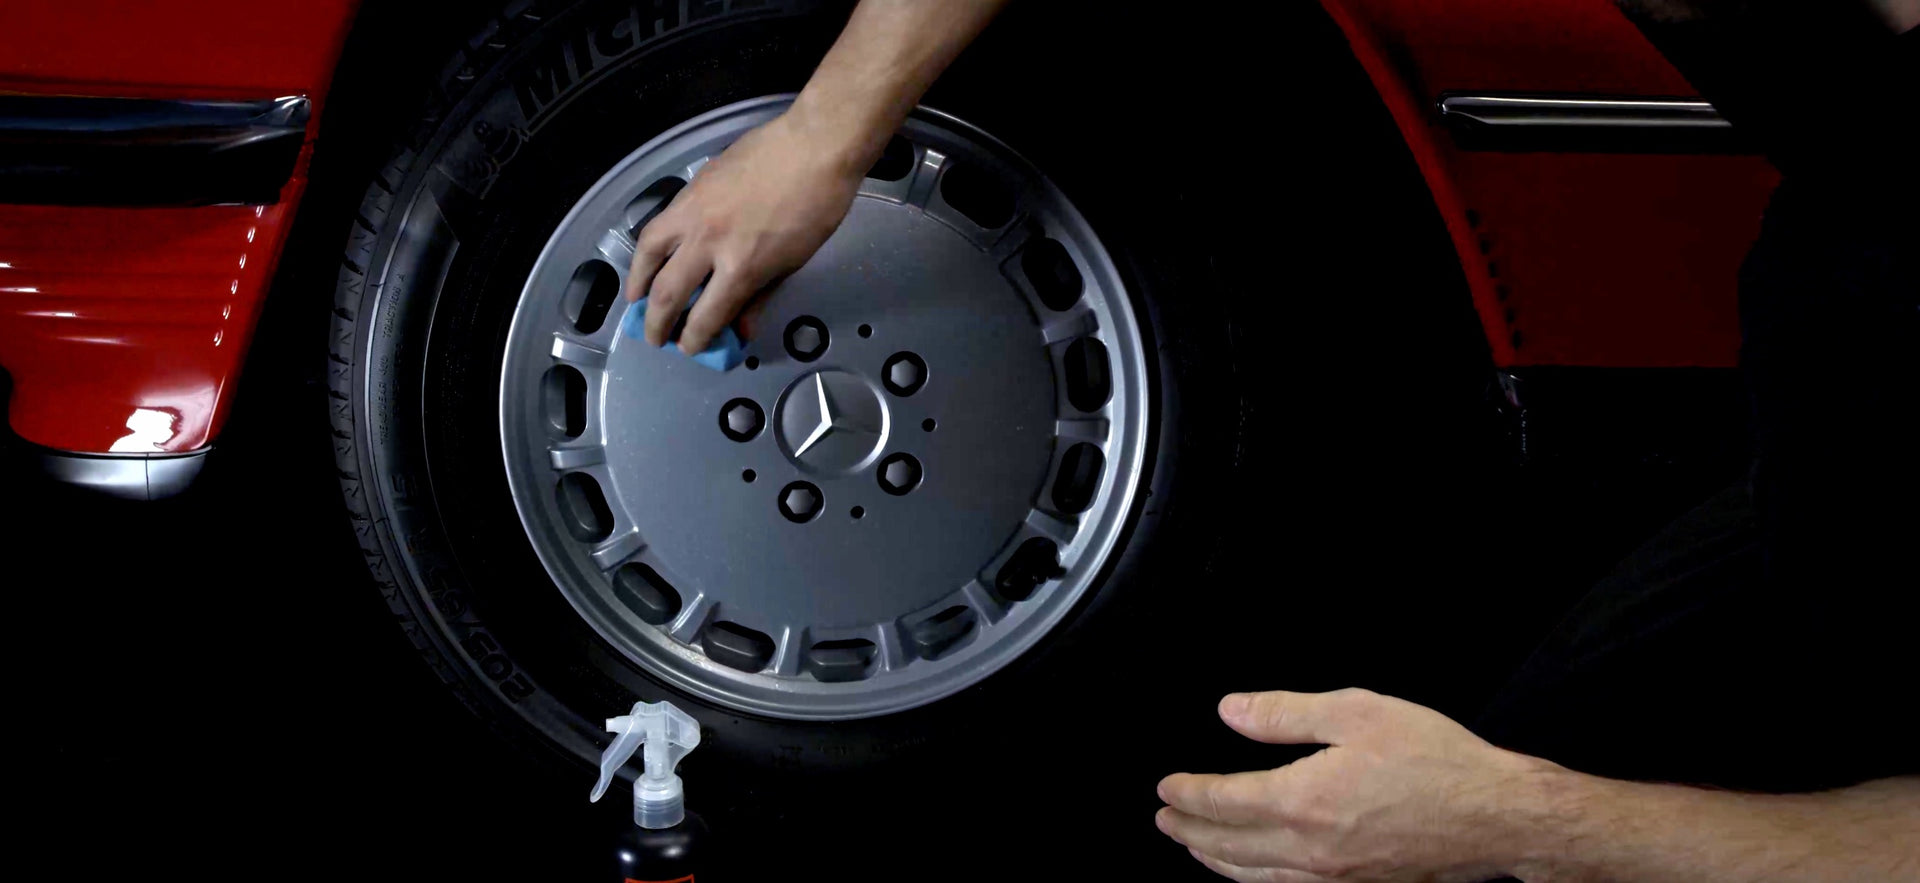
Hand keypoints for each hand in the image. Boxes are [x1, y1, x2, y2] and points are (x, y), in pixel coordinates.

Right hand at [626, 109, 865, 353]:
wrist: (814, 146)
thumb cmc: (817, 206)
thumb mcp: (794, 261)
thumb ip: (760, 296)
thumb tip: (741, 328)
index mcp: (741, 268)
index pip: (706, 317)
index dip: (694, 339)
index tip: (690, 347)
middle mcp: (709, 243)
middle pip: (669, 293)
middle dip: (657, 323)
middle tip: (655, 337)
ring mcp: (694, 213)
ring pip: (649, 254)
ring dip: (637, 283)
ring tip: (635, 300)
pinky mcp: (690, 189)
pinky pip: (658, 224)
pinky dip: (647, 247)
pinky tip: (648, 257)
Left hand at [1156, 689, 1552, 882]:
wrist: (1497, 817)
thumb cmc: (1437, 761)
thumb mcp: (1358, 714)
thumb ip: (1285, 714)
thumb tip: (1231, 712)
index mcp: (1303, 801)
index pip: (1222, 802)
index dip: (1187, 794)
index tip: (1166, 787)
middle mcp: (1310, 849)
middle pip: (1227, 847)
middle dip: (1188, 832)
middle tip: (1164, 819)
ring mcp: (1332, 877)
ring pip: (1253, 877)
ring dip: (1214, 861)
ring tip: (1194, 847)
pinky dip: (1254, 881)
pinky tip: (1252, 872)